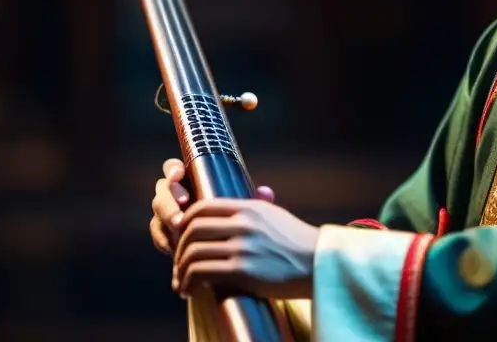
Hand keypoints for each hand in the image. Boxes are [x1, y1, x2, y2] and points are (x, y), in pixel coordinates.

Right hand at [149, 158, 274, 255]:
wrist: (224, 252)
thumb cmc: (235, 222)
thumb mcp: (245, 211)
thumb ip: (253, 201)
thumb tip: (265, 193)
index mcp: (192, 179)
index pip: (174, 168)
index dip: (173, 169)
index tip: (180, 174)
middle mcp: (176, 193)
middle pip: (162, 188)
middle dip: (170, 195)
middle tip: (182, 204)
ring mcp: (168, 213)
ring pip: (158, 209)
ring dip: (165, 217)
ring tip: (179, 226)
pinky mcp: (164, 233)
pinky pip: (157, 232)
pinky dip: (163, 239)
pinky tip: (173, 246)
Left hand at [173, 198, 319, 299]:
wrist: (318, 264)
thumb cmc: (296, 242)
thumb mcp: (273, 216)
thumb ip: (250, 211)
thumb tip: (228, 211)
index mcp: (249, 207)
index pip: (202, 207)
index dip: (184, 222)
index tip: (180, 237)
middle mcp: (243, 223)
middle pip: (193, 229)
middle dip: (178, 248)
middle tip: (178, 263)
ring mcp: (242, 246)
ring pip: (193, 252)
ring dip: (180, 270)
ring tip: (181, 282)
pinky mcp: (243, 270)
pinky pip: (202, 273)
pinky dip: (188, 282)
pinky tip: (189, 290)